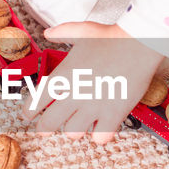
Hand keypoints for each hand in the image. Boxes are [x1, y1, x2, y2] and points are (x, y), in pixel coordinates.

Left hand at [22, 21, 162, 143]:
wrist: (139, 43)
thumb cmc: (112, 36)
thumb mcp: (82, 30)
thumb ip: (62, 33)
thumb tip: (48, 33)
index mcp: (63, 75)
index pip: (36, 101)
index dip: (29, 111)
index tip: (28, 115)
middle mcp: (74, 94)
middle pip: (49, 124)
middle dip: (44, 128)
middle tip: (44, 130)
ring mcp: (94, 107)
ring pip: (73, 133)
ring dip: (75, 129)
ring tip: (79, 124)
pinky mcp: (114, 115)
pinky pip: (100, 138)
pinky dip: (100, 135)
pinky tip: (102, 127)